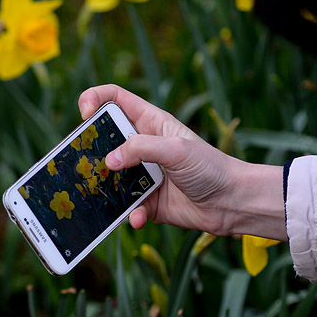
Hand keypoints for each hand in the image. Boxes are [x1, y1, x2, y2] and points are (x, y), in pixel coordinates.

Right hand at [78, 85, 286, 239]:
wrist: (232, 204)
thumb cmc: (211, 168)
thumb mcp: (176, 150)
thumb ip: (140, 149)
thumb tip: (108, 161)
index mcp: (150, 123)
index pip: (115, 99)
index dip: (95, 99)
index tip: (85, 114)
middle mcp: (142, 147)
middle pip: (103, 141)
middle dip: (89, 151)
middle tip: (84, 162)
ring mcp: (141, 175)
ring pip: (108, 178)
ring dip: (103, 188)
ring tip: (102, 195)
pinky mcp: (145, 202)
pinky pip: (125, 207)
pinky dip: (128, 214)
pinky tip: (138, 217)